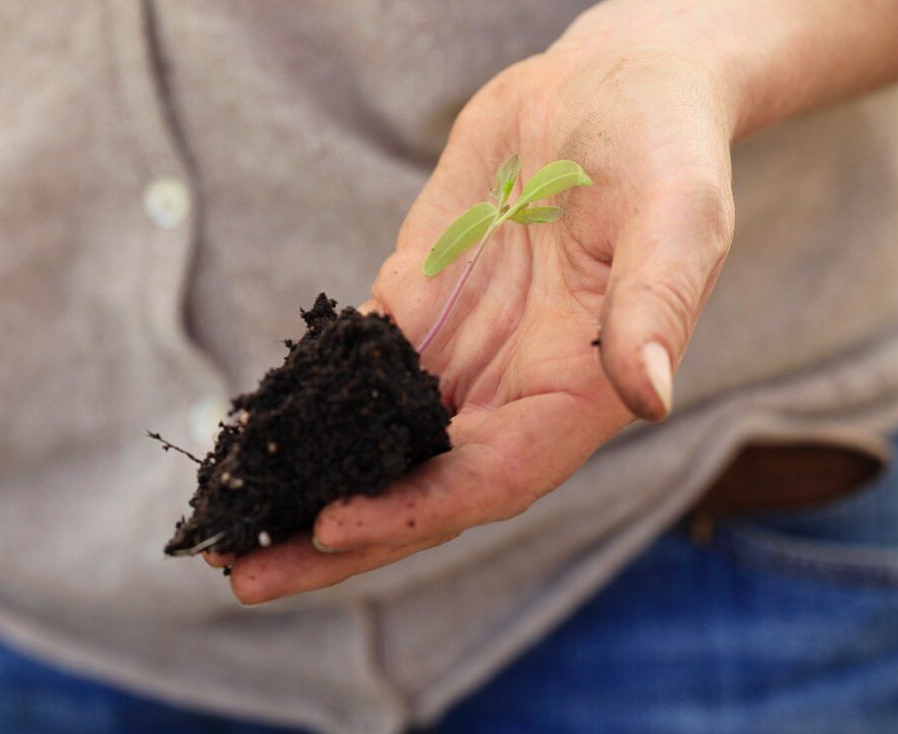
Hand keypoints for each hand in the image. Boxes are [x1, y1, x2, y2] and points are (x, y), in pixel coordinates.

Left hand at [220, 3, 737, 602]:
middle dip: (336, 539)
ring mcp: (455, 355)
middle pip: (417, 488)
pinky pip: (348, 374)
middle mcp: (507, 392)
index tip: (335, 525)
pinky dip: (299, 410)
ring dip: (304, 488)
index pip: (492, 476)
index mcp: (574, 391)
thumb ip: (658, 300)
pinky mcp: (412, 308)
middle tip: (243, 576)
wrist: (608, 89)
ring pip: (372, 446)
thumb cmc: (661, 145)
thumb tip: (647, 393)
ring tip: (222, 527)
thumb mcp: (676, 212)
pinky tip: (245, 440)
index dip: (416, 508)